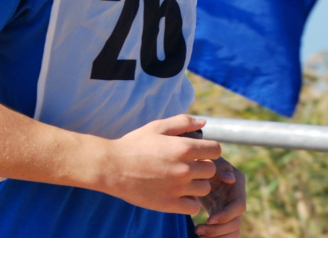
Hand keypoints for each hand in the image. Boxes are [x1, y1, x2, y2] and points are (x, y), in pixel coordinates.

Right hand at [98, 114, 222, 214]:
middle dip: (202, 166)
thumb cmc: (134, 144)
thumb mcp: (157, 127)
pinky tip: (177, 193)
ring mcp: (178, 188)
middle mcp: (185, 169)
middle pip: (211, 170)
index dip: (208, 150)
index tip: (198, 152)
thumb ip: (182, 122)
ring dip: (196, 184)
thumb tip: (204, 121)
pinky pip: (194, 207)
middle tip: (186, 166)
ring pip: (204, 189)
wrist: (112, 167)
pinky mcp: (170, 204)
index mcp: (184, 148)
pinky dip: (189, 201)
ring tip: (180, 180)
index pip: (215, 150)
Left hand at [194, 156, 245, 236]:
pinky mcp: (222, 215)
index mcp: (237, 184)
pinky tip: (201, 237)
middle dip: (218, 230)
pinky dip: (215, 238)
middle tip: (198, 230)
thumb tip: (230, 179)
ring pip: (233, 231)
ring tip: (198, 234)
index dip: (226, 215)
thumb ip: (219, 167)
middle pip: (236, 223)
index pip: (239, 206)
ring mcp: (230, 208)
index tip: (209, 220)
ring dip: (217, 237)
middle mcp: (237, 198)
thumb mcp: (209, 159)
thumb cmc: (201, 160)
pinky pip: (225, 233)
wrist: (193, 166)